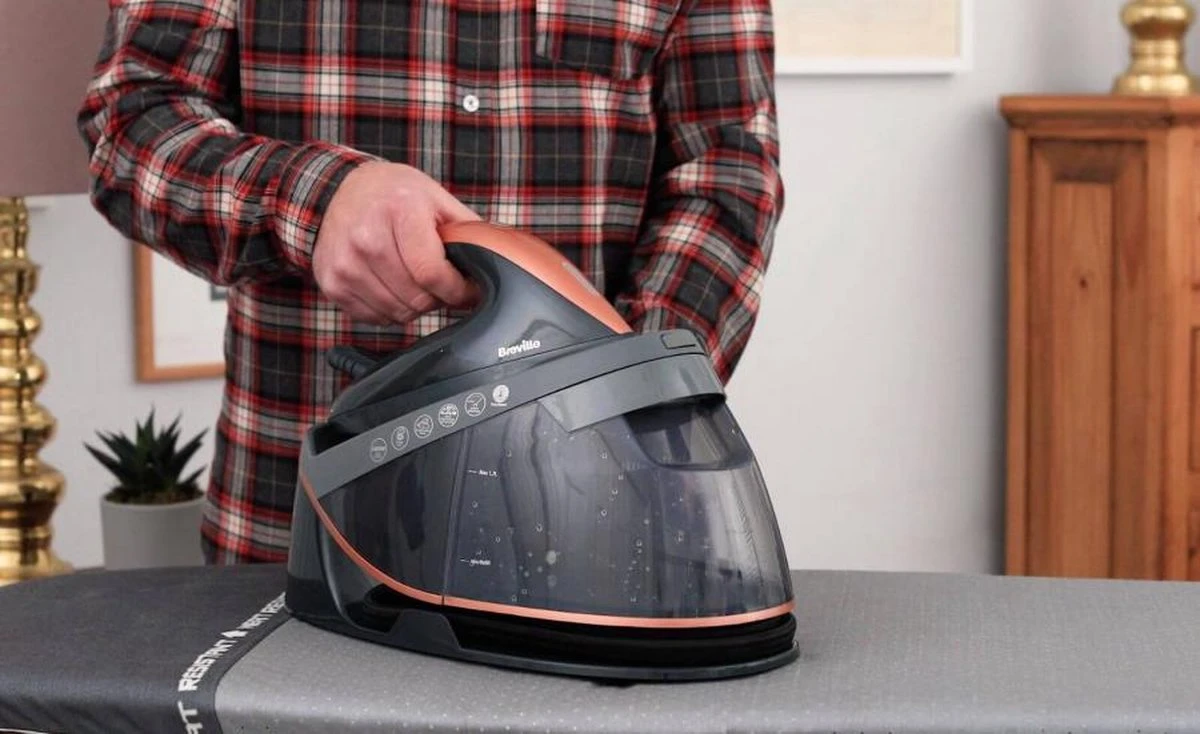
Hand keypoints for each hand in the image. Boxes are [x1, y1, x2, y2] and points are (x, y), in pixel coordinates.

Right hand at [313, 161, 480, 324]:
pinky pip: (373, 317)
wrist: (341, 190)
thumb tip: (499, 264)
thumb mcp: (437, 198)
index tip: (467, 291)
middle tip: (441, 283)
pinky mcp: (331, 282)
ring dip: (415, 305)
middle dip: (438, 298)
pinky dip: (390, 309)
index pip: (432, 273)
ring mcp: (344, 262)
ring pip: (397, 312)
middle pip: (416, 298)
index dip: (457, 291)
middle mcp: (366, 237)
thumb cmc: (395, 195)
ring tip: (415, 281)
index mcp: (399, 210)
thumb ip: (468, 232)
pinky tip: (392, 285)